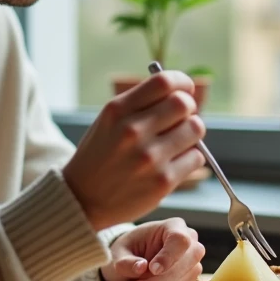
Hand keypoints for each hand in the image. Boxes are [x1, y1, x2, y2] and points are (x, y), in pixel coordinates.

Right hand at [62, 71, 205, 229]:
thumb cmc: (101, 155)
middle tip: (181, 118)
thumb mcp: (110, 120)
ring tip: (177, 141)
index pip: (164, 82)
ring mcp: (149, 157)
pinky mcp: (162, 181)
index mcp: (118, 110)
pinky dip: (190, 157)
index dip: (182, 82)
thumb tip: (182, 92)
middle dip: (188, 109)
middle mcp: (133, 131)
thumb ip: (141, 103)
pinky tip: (174, 162)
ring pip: (195, 129)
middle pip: (183, 103)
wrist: (83, 199)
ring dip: (191, 133)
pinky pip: (196, 157)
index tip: (185, 89)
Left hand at [100, 219, 204, 280]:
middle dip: (162, 278)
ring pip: (188, 275)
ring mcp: (193, 259)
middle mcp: (189, 240)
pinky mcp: (191, 276)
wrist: (133, 264)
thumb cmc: (128, 251)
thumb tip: (141, 267)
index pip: (180, 239)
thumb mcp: (119, 254)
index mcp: (173, 226)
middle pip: (187, 259)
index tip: (153, 270)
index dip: (169, 256)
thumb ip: (127, 262)